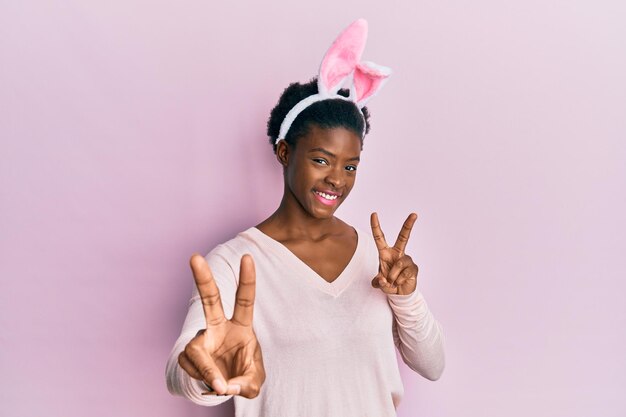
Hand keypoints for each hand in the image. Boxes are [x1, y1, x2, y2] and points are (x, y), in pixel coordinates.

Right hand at [178, 254, 264, 397]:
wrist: (224, 386)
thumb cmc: (243, 375)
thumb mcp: (253, 381)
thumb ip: (246, 384)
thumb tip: (224, 385)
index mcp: (241, 326)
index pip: (245, 300)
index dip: (247, 279)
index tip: (247, 257)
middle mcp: (219, 327)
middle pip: (210, 299)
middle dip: (202, 279)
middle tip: (194, 257)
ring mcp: (202, 340)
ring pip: (195, 351)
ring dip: (207, 371)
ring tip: (219, 386)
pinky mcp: (188, 355)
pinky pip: (192, 368)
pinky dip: (203, 380)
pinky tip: (210, 383)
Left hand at [370, 212, 418, 294]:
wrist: (400, 293)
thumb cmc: (388, 283)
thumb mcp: (379, 283)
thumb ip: (378, 282)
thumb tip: (382, 280)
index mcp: (385, 253)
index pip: (380, 238)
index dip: (376, 226)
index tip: (374, 214)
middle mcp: (397, 253)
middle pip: (403, 237)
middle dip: (408, 225)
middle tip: (414, 214)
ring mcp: (407, 260)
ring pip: (398, 265)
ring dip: (392, 277)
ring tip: (393, 282)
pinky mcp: (414, 268)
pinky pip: (404, 274)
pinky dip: (399, 281)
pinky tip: (400, 283)